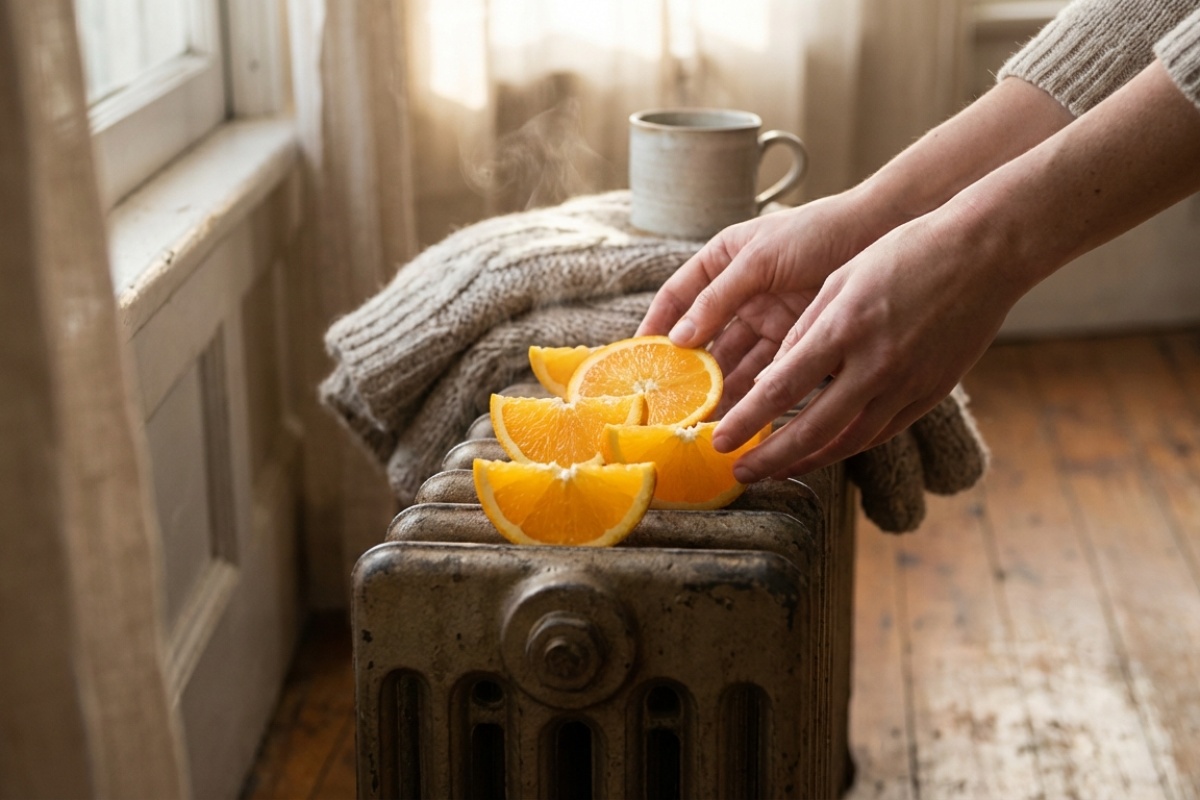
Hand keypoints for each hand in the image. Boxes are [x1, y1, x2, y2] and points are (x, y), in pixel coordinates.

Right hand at [637, 192, 881, 412]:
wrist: (880, 234)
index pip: (676, 297)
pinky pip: (766, 371)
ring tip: (701, 419)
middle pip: (703, 339)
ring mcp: (766, 318)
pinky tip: (740, 414)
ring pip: (733, 361)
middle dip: (686, 371)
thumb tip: (677, 339)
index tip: (636, 357)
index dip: (655, 326)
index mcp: (721, 262)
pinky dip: (752, 393)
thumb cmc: (816, 232)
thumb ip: (718, 297)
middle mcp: (738, 294)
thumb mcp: (759, 258)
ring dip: (717, 389)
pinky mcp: (794, 339)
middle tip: (669, 402)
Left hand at [712, 200, 1019, 481]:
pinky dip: (847, 447)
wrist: (985, 253)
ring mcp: (908, 383)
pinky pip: (881, 432)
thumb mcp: (842, 279)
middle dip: (770, 459)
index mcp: (845, 328)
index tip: (720, 439)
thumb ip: (805, 330)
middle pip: (812, 430)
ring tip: (776, 470)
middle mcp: (876, 364)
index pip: (782, 388)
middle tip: (740, 472)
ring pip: (848, 442)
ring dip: (807, 462)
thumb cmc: (906, 253)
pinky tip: (824, 451)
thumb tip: (772, 379)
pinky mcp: (931, 392)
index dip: (747, 420)